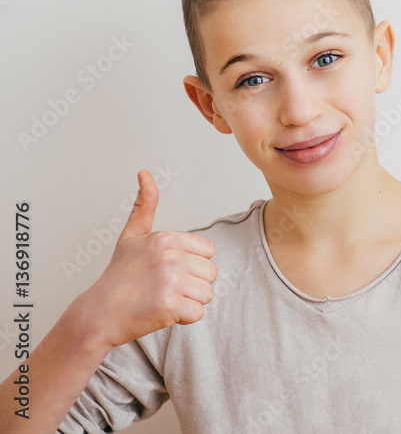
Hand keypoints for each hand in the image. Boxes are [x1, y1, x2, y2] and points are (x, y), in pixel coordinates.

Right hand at [78, 170, 217, 349]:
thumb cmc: (119, 276)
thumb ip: (145, 204)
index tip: (166, 269)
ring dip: (189, 301)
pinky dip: (183, 318)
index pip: (208, 252)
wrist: (98, 313)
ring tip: (162, 298)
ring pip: (207, 294)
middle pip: (211, 274)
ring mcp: (171, 281)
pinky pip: (198, 313)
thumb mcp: (132, 235)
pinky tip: (161, 311)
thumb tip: (145, 173)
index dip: (191, 264)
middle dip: (191, 284)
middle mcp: (171, 256)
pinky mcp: (170, 306)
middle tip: (162, 287)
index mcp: (167, 238)